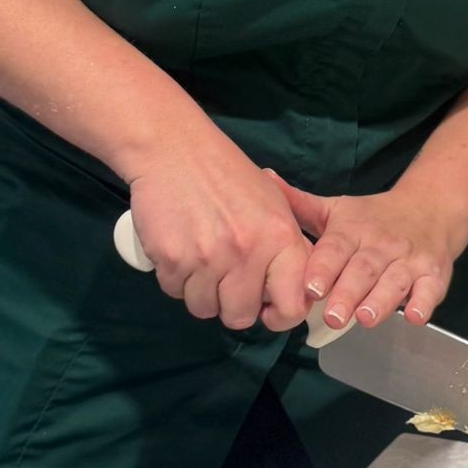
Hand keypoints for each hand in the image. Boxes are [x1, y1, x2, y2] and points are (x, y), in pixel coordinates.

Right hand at [125, 128, 314, 332]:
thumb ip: (287, 250)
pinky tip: (181, 251)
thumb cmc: (229, 177)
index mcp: (280, 239)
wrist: (176, 150)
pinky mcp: (172, 259)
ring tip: (201, 260)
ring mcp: (208, 258)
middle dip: (231, 305)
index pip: (292, 306)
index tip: (266, 308)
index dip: (279, 315)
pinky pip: (174, 292)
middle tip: (225, 280)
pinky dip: (175, 279)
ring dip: (201, 292)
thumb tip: (295, 294)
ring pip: (204, 309)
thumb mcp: (275, 207)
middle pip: (240, 317)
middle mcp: (247, 253)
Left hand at [268, 174, 464, 328]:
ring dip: (382, 300)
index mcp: (353, 230)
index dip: (324, 268)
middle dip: (349, 292)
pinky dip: (424, 303)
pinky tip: (415, 316)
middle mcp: (381, 244)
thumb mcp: (337, 209)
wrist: (432, 207)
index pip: (336, 248)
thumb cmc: (374, 217)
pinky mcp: (434, 274)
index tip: (311, 287)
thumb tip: (263, 176)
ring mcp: (410, 260)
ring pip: (395, 281)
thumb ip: (300, 203)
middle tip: (333, 316)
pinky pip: (431, 290)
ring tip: (366, 319)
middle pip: (364, 269)